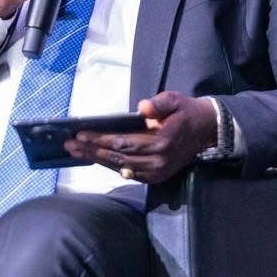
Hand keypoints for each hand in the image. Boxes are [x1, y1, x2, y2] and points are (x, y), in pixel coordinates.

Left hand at [64, 92, 217, 184]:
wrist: (207, 131)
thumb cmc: (186, 112)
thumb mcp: (176, 100)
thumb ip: (159, 103)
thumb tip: (142, 107)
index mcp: (161, 142)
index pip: (122, 142)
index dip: (99, 139)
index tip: (80, 134)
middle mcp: (158, 161)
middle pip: (117, 157)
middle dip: (91, 150)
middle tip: (69, 144)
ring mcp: (157, 172)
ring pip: (120, 167)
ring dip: (96, 160)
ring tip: (75, 152)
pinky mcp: (156, 177)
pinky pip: (128, 173)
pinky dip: (110, 166)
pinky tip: (94, 159)